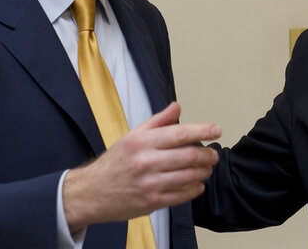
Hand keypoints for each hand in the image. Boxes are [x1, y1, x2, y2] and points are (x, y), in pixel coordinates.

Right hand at [63, 102, 220, 231]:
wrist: (91, 192)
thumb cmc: (115, 163)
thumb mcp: (132, 136)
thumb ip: (158, 121)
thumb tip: (176, 106)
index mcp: (141, 142)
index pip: (179, 133)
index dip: (202, 131)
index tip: (216, 130)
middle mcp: (146, 162)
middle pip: (188, 156)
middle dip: (206, 155)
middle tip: (214, 154)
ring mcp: (149, 184)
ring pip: (188, 177)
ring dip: (203, 172)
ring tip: (207, 168)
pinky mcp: (151, 202)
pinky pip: (181, 196)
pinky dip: (194, 189)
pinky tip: (197, 184)